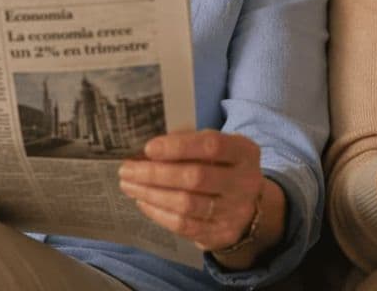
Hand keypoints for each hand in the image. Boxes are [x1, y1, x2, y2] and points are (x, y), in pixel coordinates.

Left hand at [118, 130, 263, 251]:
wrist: (249, 208)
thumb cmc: (223, 168)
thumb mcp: (218, 149)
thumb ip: (190, 143)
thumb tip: (148, 149)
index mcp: (244, 153)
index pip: (212, 146)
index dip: (178, 147)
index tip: (148, 148)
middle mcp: (243, 183)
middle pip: (195, 178)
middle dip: (155, 173)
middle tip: (127, 169)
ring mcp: (234, 211)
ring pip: (186, 204)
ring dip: (151, 194)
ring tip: (128, 185)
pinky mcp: (220, 234)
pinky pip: (184, 225)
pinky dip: (158, 213)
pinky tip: (143, 202)